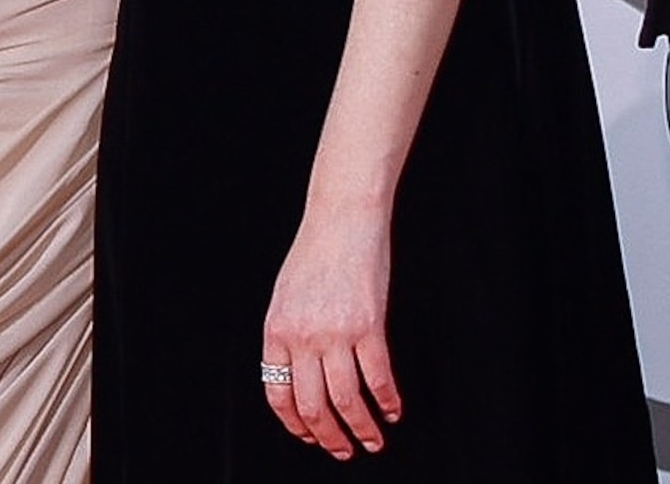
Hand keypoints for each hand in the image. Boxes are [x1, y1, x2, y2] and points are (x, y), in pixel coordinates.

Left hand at [261, 209, 401, 458]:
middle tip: (343, 451)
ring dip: (362, 429)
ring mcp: (335, 332)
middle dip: (329, 437)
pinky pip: (379, 377)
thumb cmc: (314, 254)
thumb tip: (297, 376)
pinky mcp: (368, 326)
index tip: (310, 437)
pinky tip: (393, 411)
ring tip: (372, 441)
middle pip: (312, 406)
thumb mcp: (285, 297)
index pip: (278, 394)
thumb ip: (288, 336)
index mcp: (276, 331)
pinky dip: (388, 401)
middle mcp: (302, 337)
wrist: (341, 219)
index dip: (294, 425)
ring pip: (347, 400)